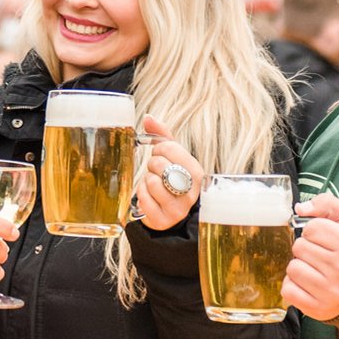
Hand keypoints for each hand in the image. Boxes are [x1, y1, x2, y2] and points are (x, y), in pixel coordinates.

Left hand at [133, 114, 205, 230]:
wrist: (168, 213)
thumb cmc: (170, 180)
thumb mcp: (171, 157)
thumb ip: (161, 136)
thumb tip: (148, 117)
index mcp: (197, 173)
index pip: (171, 148)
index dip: (159, 148)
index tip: (161, 154)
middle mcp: (191, 192)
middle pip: (160, 164)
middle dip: (152, 164)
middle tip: (155, 170)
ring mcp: (178, 208)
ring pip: (152, 182)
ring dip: (146, 180)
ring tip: (153, 183)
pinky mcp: (163, 220)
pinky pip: (143, 198)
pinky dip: (141, 193)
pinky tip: (148, 196)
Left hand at [282, 194, 338, 320]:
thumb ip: (326, 204)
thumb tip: (300, 208)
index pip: (311, 228)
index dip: (313, 231)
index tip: (324, 239)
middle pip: (299, 247)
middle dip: (306, 249)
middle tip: (321, 256)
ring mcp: (331, 291)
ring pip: (292, 268)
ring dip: (299, 267)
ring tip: (316, 270)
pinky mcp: (318, 308)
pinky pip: (288, 290)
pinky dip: (293, 286)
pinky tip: (309, 285)